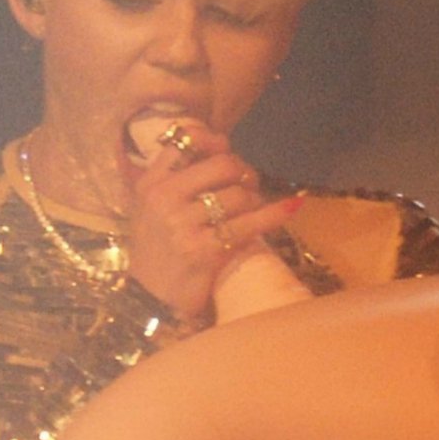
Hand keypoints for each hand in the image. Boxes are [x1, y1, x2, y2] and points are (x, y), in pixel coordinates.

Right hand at [126, 123, 300, 319]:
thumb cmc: (156, 250)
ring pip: (239, 195)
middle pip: (222, 164)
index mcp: (150, 183)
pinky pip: (250, 223)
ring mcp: (184, 224)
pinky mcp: (205, 250)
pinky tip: (290, 207)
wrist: (149, 299)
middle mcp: (164, 198)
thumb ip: (174, 178)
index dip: (212, 140)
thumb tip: (219, 147)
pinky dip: (274, 214)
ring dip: (255, 200)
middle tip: (247, 183)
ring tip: (253, 208)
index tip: (225, 149)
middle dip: (243, 172)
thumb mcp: (150, 208)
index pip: (184, 140)